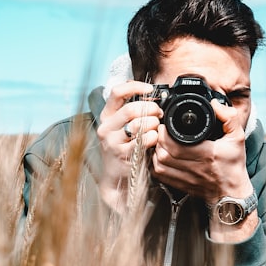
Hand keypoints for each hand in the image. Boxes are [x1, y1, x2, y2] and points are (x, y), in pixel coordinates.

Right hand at [97, 81, 162, 207]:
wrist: (117, 179)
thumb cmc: (125, 150)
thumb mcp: (123, 128)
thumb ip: (133, 111)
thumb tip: (150, 93)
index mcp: (107, 116)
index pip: (117, 92)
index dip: (135, 87)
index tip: (150, 89)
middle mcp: (106, 128)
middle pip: (131, 108)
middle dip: (151, 109)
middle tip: (159, 114)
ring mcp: (112, 142)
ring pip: (138, 124)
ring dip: (153, 124)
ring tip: (156, 128)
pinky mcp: (122, 154)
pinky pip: (144, 139)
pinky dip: (154, 137)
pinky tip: (154, 140)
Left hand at [151, 99, 252, 202]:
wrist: (232, 193)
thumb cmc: (233, 165)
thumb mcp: (238, 138)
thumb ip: (229, 118)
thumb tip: (214, 103)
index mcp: (208, 155)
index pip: (177, 146)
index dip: (165, 135)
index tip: (164, 125)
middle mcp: (196, 169)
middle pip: (164, 154)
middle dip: (158, 140)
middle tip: (159, 130)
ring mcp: (186, 179)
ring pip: (160, 165)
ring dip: (155, 152)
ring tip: (159, 141)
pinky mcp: (180, 186)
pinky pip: (160, 175)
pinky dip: (156, 164)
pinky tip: (160, 155)